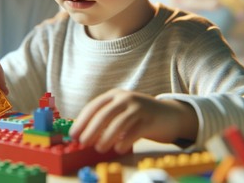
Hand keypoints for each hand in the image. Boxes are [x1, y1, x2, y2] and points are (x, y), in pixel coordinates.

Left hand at [69, 89, 197, 153]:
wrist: (170, 114)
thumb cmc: (140, 116)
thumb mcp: (121, 111)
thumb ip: (106, 119)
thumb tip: (85, 135)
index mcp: (115, 95)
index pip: (94, 106)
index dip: (82, 120)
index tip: (73, 134)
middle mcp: (125, 98)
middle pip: (104, 114)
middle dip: (91, 129)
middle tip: (83, 142)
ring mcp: (138, 107)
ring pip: (118, 122)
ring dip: (106, 137)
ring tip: (99, 148)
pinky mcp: (150, 119)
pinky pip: (135, 130)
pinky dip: (125, 140)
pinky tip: (118, 148)